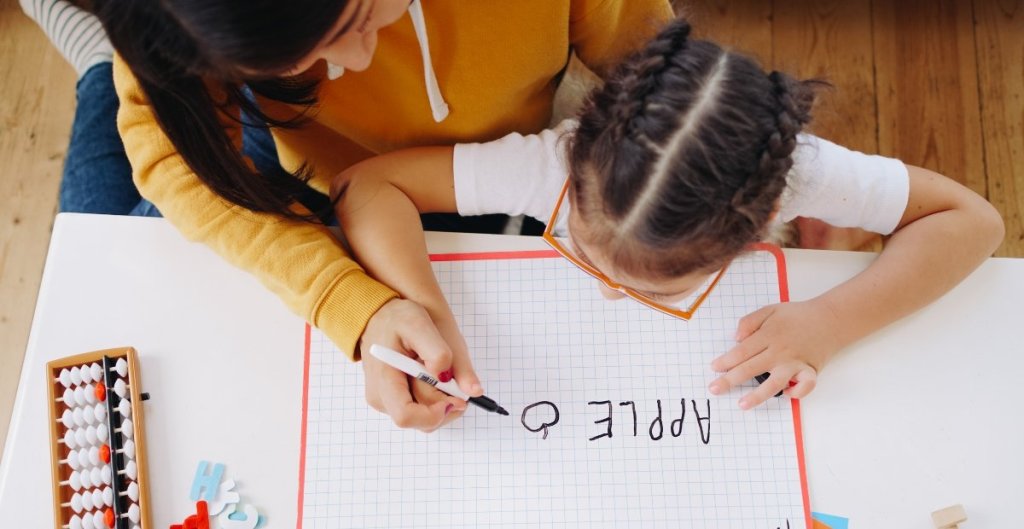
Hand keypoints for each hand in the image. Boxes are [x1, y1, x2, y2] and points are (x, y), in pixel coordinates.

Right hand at [359, 298, 482, 431]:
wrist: (379, 315)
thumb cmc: (396, 318)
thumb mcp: (418, 324)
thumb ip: (438, 353)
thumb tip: (463, 386)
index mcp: (384, 381)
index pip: (406, 416)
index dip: (435, 414)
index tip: (457, 398)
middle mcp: (381, 398)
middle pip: (421, 421)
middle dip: (447, 405)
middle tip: (458, 380)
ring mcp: (387, 402)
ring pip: (425, 419)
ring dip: (444, 402)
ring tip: (444, 373)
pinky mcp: (394, 401)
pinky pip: (422, 411)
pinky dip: (437, 399)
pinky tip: (436, 378)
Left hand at [707, 299, 845, 408]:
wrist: (830, 319)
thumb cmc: (797, 316)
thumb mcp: (770, 310)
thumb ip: (750, 321)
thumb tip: (736, 338)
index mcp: (769, 335)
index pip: (742, 351)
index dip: (726, 361)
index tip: (714, 369)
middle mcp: (780, 351)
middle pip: (751, 368)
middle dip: (730, 380)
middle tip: (714, 389)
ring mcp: (795, 363)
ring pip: (774, 383)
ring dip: (757, 395)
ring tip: (742, 404)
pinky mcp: (811, 371)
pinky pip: (804, 386)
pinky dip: (797, 392)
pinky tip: (786, 394)